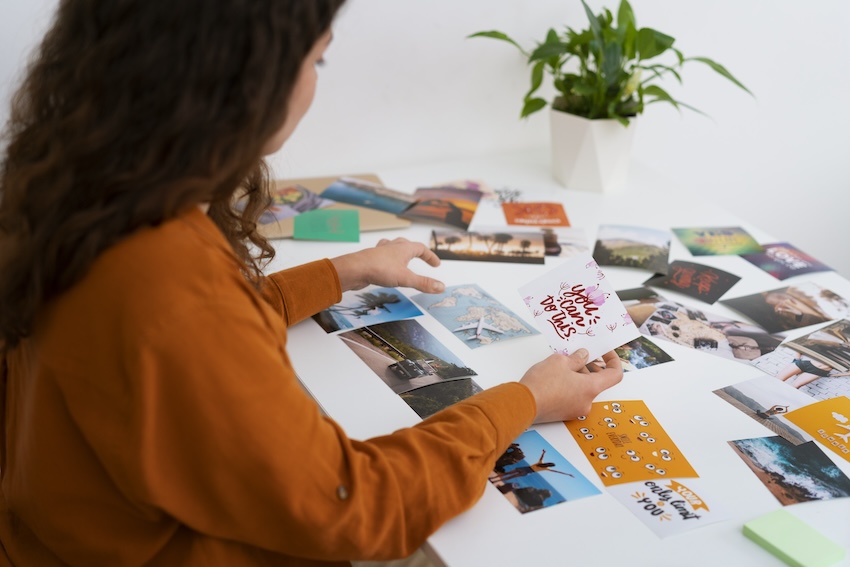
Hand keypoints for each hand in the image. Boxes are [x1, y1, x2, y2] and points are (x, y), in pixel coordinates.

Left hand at [330, 237, 444, 293]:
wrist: (354, 269)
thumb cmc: (380, 269)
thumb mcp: (406, 278)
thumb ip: (423, 283)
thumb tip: (441, 287)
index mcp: (403, 248)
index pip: (421, 249)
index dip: (430, 256)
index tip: (436, 264)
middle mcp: (392, 247)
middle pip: (407, 245)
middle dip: (416, 251)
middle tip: (423, 258)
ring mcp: (380, 252)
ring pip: (393, 247)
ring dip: (400, 251)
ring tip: (403, 257)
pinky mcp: (371, 259)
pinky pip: (382, 256)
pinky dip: (388, 259)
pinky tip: (385, 266)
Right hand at [519, 349, 622, 423]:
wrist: (522, 404)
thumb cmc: (542, 383)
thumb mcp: (560, 361)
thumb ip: (577, 357)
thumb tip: (583, 356)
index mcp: (591, 388)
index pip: (615, 375)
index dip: (612, 360)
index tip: (603, 352)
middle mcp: (587, 402)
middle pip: (596, 381)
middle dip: (589, 366)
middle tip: (577, 355)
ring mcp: (575, 410)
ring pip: (583, 389)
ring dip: (577, 375)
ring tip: (561, 364)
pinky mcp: (563, 413)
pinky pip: (572, 396)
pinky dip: (569, 385)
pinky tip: (554, 377)